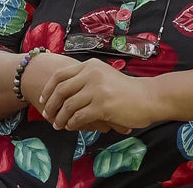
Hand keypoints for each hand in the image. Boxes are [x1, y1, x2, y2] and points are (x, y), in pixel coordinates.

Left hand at [38, 58, 152, 131]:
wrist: (149, 97)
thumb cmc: (127, 90)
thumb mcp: (104, 75)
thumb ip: (87, 78)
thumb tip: (63, 90)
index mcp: (90, 66)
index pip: (60, 75)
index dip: (48, 89)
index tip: (43, 100)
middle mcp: (91, 74)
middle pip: (61, 90)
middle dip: (50, 105)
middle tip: (47, 115)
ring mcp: (97, 89)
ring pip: (68, 105)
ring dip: (60, 117)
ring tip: (58, 124)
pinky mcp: (102, 105)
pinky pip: (79, 116)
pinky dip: (72, 123)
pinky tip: (71, 126)